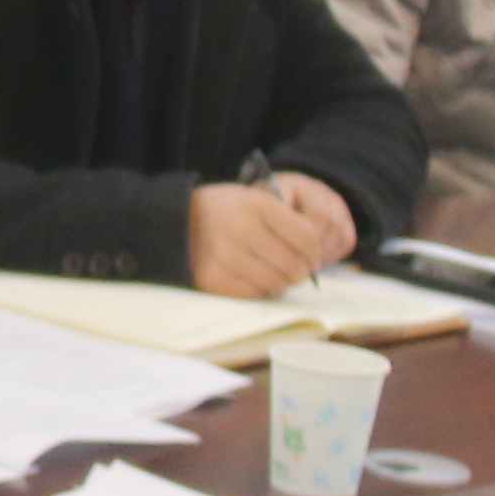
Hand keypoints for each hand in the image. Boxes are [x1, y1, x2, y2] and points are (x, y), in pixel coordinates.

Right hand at [183, 181, 354, 297]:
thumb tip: (315, 259)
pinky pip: (254, 295)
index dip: (317, 252)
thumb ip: (288, 221)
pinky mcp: (214, 279)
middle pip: (295, 265)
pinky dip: (260, 291)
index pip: (308, 237)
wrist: (178, 223)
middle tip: (296, 269)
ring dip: (281, 283)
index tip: (313, 256)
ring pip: (277, 284)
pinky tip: (254, 278)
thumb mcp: (256, 200)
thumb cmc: (226, 212)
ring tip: (273, 273)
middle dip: (301, 271)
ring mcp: (226, 257)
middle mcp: (242, 229)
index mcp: (258, 204)